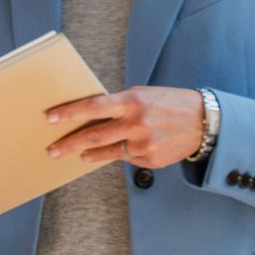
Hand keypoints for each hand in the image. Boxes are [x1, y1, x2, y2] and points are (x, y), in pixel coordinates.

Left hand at [44, 86, 204, 168]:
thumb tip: (90, 116)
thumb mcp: (142, 95)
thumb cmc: (168, 103)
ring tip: (77, 154)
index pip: (93, 106)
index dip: (70, 113)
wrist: (204, 121)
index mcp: (132, 102)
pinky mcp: (151, 160)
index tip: (50, 118)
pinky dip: (120, 154)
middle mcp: (137, 124)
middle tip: (52, 150)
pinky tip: (123, 148)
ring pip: (108, 152)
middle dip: (69, 144)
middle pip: (94, 136)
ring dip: (89, 153)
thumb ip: (118, 105)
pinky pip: (127, 159)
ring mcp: (144, 144)